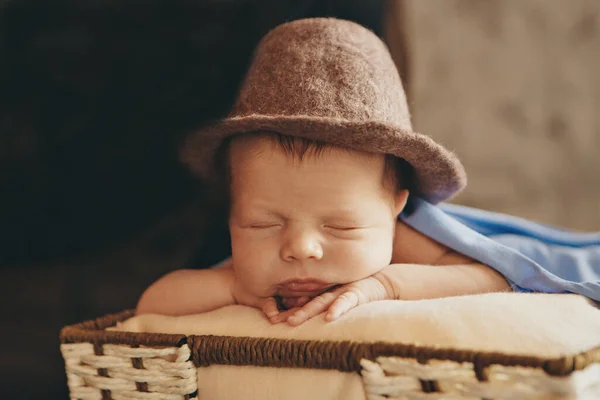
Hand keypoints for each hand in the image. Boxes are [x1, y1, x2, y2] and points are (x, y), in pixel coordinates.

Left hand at [269, 273, 392, 325]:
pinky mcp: (356, 294)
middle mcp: (329, 294)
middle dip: (290, 312)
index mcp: (325, 296)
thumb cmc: (362, 293)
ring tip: (292, 320)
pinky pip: (345, 302)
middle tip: (274, 320)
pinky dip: (337, 309)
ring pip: (320, 303)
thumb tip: (312, 320)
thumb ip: (328, 307)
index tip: (272, 319)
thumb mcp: (342, 300)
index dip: (288, 310)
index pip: (303, 303)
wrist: (383, 282)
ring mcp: (341, 293)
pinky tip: (329, 317)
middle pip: (306, 303)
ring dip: (306, 311)